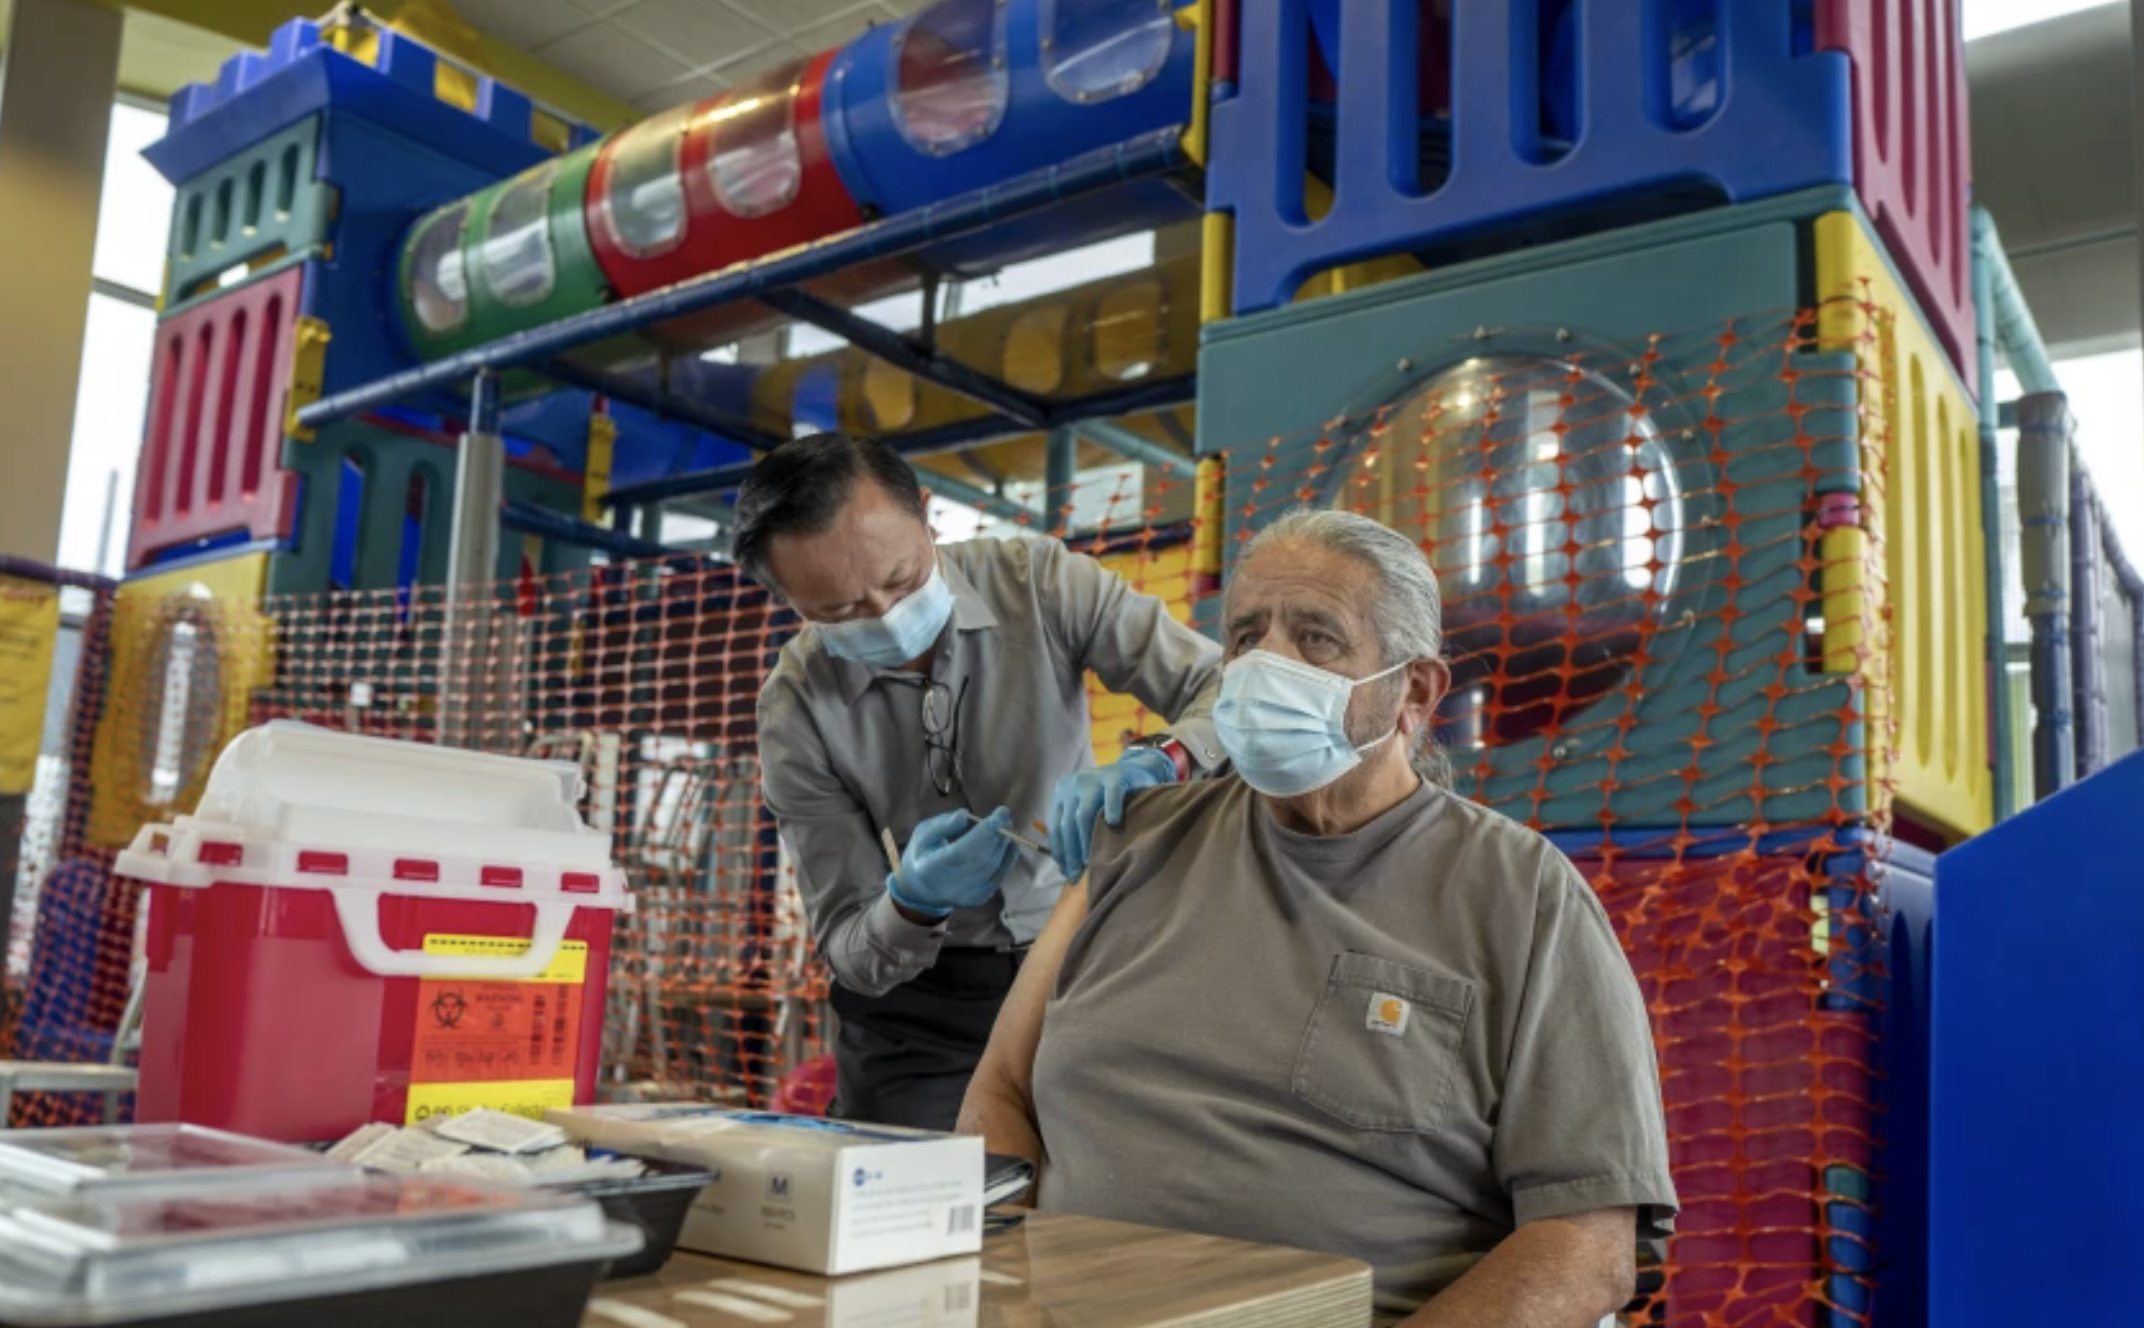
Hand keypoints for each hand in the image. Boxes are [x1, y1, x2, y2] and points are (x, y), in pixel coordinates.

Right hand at [887, 807, 1018, 917]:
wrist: (924, 889)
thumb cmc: (925, 853)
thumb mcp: (924, 834)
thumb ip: (943, 825)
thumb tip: (966, 815)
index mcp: (930, 869)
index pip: (960, 852)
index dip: (980, 835)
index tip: (996, 818)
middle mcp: (948, 887)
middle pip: (980, 859)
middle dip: (996, 835)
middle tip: (1004, 814)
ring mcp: (965, 896)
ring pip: (992, 866)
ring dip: (1003, 844)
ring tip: (1006, 824)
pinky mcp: (978, 899)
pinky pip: (998, 876)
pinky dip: (1007, 858)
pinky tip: (1010, 843)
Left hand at [1047, 747, 1178, 881]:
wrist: (1135, 770)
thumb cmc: (1109, 797)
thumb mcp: (1086, 807)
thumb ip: (1075, 827)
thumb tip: (1067, 866)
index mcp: (1063, 792)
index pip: (1055, 825)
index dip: (1059, 850)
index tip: (1065, 871)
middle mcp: (1074, 784)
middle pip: (1068, 823)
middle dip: (1071, 852)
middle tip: (1077, 874)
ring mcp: (1094, 778)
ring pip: (1084, 813)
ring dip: (1086, 840)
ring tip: (1091, 860)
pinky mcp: (1115, 776)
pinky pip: (1111, 795)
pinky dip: (1111, 810)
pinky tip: (1114, 824)